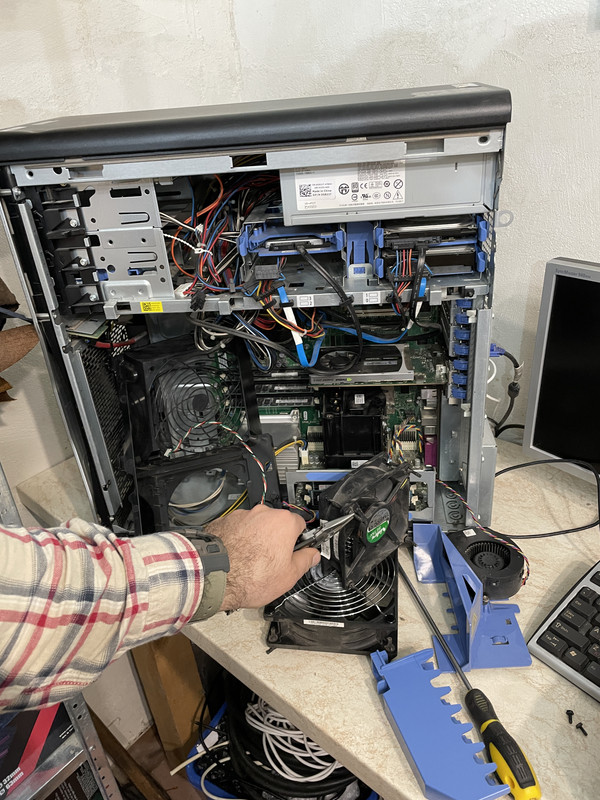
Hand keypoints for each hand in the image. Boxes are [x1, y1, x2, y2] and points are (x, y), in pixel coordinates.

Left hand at [204, 505, 320, 610]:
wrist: (214, 576)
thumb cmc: (249, 576)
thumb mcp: (289, 576)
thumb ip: (305, 561)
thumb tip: (312, 555)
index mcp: (283, 522)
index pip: (301, 524)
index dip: (300, 539)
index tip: (297, 549)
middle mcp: (263, 513)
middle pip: (277, 523)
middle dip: (277, 539)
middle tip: (274, 560)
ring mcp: (242, 516)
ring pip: (257, 525)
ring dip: (257, 538)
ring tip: (252, 561)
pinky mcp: (225, 521)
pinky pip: (238, 528)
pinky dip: (240, 538)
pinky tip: (237, 557)